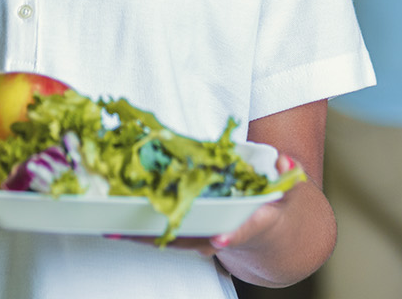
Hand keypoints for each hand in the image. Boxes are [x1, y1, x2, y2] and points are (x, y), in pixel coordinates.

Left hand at [105, 153, 297, 257]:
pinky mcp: (188, 237)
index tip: (219, 240)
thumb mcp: (287, 188)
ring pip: (173, 240)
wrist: (269, 234)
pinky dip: (139, 233)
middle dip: (169, 234)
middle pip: (196, 240)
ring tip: (113, 229)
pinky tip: (113, 228)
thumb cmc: (275, 206)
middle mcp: (225, 237)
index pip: (244, 231)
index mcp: (254, 224)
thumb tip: (286, 161)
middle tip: (141, 229)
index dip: (233, 236)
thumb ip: (288, 172)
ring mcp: (204, 240)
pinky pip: (162, 236)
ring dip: (144, 236)